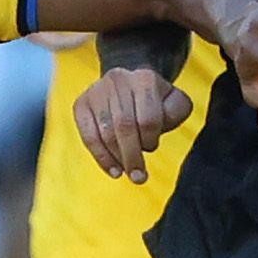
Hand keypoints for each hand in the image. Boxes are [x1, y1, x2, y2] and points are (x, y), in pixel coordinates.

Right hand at [76, 67, 194, 181]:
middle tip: (138, 177)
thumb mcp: (174, 101)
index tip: (152, 148)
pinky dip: (100, 156)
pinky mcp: (82, 103)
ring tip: (126, 172)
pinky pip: (88, 135)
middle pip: (124, 126)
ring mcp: (97, 91)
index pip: (147, 119)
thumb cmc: (154, 100)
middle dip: (131, 156)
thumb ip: (176, 113)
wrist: (128, 83)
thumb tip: (156, 132)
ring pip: (105, 132)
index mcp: (145, 79)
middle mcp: (118, 81)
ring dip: (116, 158)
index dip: (150, 140)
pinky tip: (112, 169)